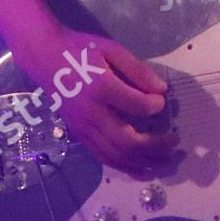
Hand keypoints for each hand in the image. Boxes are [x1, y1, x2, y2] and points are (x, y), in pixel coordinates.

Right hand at [19, 29, 177, 179]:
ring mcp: (83, 128)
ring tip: (165, 166)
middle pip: (127, 142)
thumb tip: (162, 90)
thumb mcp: (111, 49)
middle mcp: (92, 114)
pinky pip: (103, 157)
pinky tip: (141, 170)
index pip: (136, 106)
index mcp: (101, 89)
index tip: (163, 100)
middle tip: (175, 143)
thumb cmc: (80, 50)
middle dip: (155, 147)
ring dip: (143, 164)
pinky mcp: (79, 135)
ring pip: (115, 156)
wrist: (44, 58)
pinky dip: (124, 167)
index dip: (155, 105)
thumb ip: (137, 70)